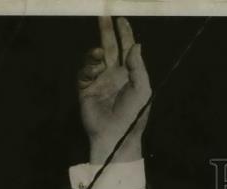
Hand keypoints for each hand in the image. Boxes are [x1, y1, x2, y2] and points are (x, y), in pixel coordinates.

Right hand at [77, 17, 150, 164]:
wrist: (117, 134)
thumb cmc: (134, 114)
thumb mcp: (143, 90)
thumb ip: (138, 66)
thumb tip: (136, 44)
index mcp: (130, 74)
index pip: (126, 49)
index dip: (124, 34)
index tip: (121, 18)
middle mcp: (114, 75)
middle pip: (109, 47)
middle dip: (106, 31)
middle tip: (102, 15)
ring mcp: (99, 80)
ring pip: (94, 57)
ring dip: (95, 52)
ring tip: (98, 53)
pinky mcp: (86, 88)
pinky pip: (84, 71)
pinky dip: (88, 68)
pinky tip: (94, 71)